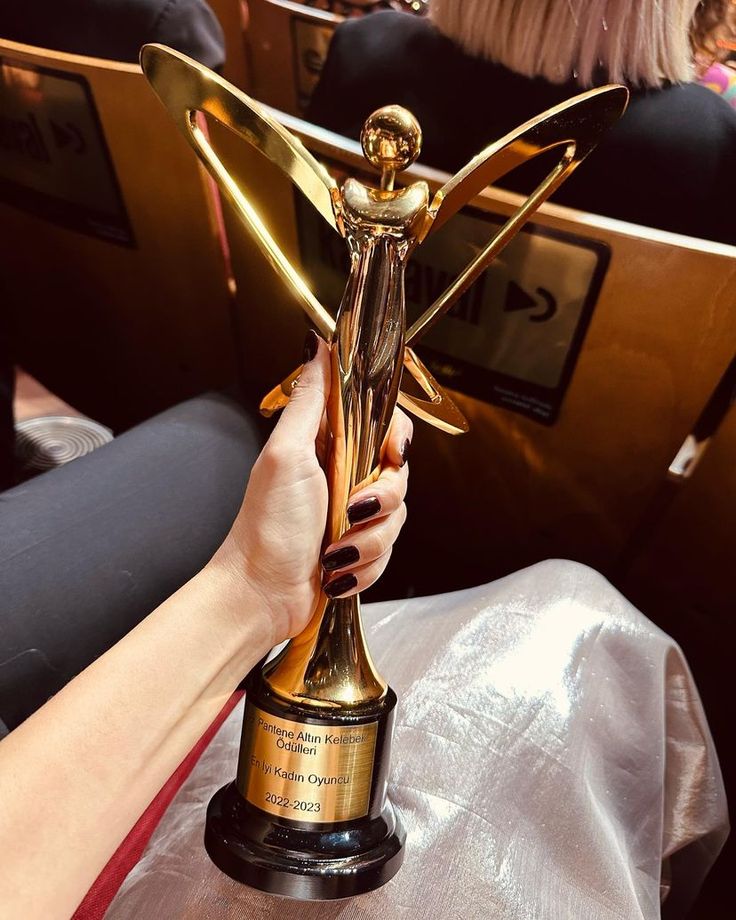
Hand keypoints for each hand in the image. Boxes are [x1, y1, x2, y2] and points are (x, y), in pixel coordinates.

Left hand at [214, 332, 411, 642]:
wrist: (260, 596)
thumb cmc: (265, 527)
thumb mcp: (286, 453)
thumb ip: (311, 399)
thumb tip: (317, 342)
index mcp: (327, 446)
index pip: (384, 424)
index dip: (394, 439)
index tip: (387, 455)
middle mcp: (344, 478)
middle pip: (398, 474)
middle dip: (381, 501)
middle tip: (350, 510)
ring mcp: (352, 517)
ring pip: (398, 519)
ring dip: (368, 541)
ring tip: (334, 552)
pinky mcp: (359, 552)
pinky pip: (388, 554)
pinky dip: (364, 567)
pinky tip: (336, 572)